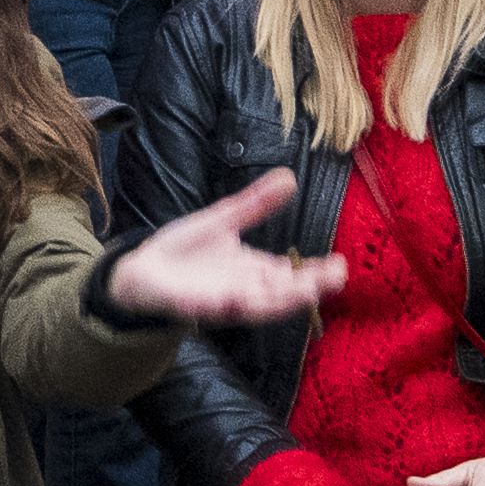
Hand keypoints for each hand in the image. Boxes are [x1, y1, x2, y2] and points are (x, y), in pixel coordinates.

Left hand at [105, 173, 345, 326]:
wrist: (143, 270)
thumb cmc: (185, 250)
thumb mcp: (223, 219)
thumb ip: (255, 203)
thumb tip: (288, 177)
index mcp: (253, 270)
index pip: (292, 274)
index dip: (316, 273)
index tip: (341, 266)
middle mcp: (244, 289)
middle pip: (283, 293)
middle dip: (308, 288)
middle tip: (335, 278)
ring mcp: (221, 300)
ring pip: (258, 305)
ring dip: (281, 300)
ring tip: (304, 292)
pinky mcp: (194, 306)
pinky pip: (215, 308)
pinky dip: (231, 304)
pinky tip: (241, 297)